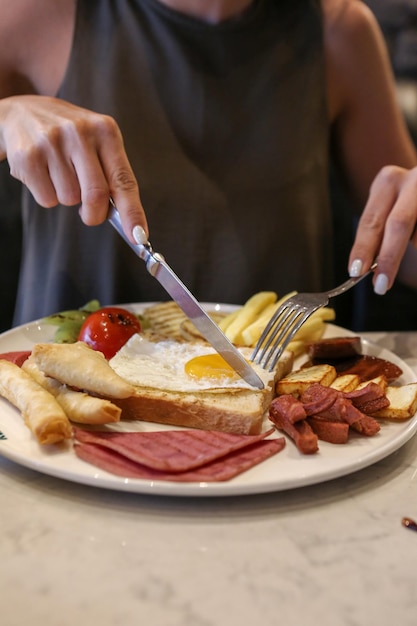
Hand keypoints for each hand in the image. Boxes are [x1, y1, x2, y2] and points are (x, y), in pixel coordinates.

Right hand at [0, 94, 147, 241]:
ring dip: (67, 198)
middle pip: (96, 196)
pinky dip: (48, 196)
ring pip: (70, 199)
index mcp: (105, 131)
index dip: (132, 212)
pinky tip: (43, 174)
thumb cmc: (69, 138)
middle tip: (90, 214)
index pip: (124, 180)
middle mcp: (80, 133)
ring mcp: (52, 143)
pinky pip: (47, 199)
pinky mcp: (28, 157)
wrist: (22, 112)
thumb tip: (125, 219)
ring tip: (59, 174)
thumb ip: (111, 175)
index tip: (138, 236)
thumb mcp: (96, 143)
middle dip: (95, 215)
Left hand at [348, 165, 416, 293]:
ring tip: (400, 270)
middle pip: (399, 224)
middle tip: (380, 285)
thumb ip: (380, 231)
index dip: (363, 248)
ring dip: (413, 250)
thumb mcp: (390, 207)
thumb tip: (367, 267)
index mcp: (387, 182)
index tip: (356, 272)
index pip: (371, 220)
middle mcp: (412, 180)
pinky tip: (414, 249)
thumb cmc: (407, 202)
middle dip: (389, 258)